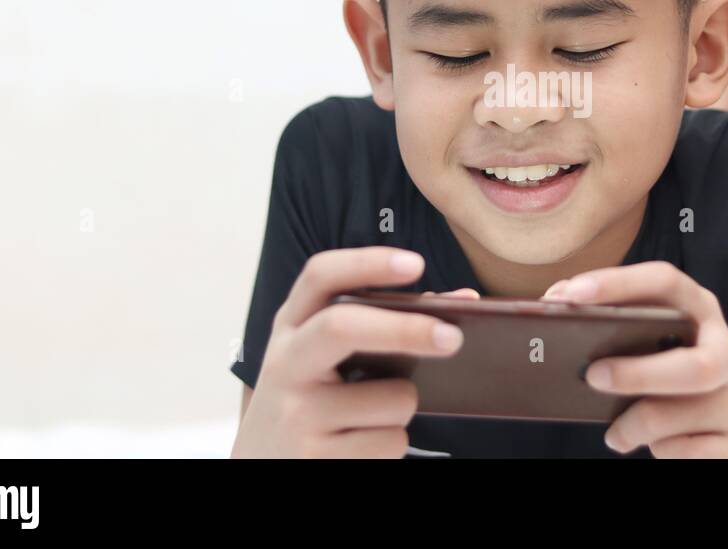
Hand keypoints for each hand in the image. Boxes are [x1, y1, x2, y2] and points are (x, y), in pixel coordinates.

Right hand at [231, 247, 464, 457]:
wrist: (263, 466)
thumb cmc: (316, 400)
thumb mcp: (329, 357)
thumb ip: (385, 322)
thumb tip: (464, 301)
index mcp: (292, 326)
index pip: (320, 276)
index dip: (367, 263)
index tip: (415, 264)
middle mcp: (285, 363)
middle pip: (342, 326)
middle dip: (405, 328)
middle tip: (453, 337)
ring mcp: (295, 413)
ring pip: (391, 397)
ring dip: (402, 406)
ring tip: (371, 417)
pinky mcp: (313, 456)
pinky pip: (390, 442)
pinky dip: (392, 444)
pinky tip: (361, 446)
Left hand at [542, 262, 727, 457]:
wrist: (724, 431)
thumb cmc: (669, 377)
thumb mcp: (651, 344)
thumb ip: (613, 324)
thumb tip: (554, 303)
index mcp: (700, 310)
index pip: (664, 281)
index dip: (617, 283)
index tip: (569, 295)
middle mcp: (725, 350)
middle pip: (692, 364)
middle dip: (637, 373)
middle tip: (592, 376)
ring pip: (677, 414)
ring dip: (633, 424)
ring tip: (615, 431)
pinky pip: (685, 451)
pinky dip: (658, 450)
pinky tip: (649, 444)